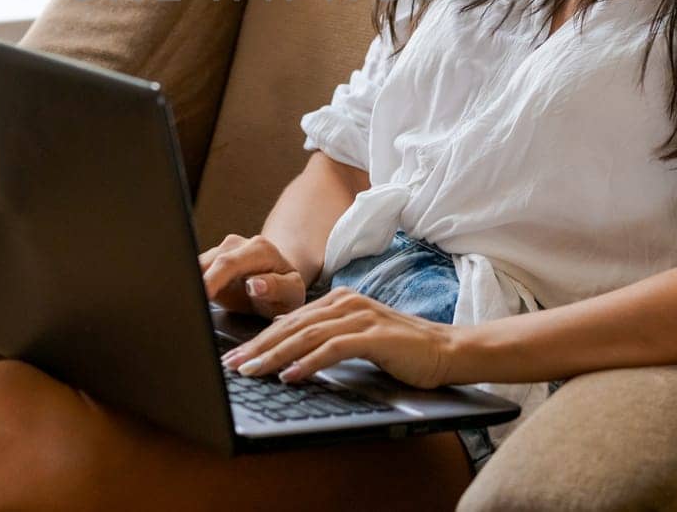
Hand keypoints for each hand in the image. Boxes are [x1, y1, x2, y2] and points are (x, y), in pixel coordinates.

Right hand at [198, 233, 307, 318]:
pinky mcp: (209, 260)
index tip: (201, 296)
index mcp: (259, 250)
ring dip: (190, 285)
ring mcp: (220, 250)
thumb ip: (276, 287)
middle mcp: (237, 244)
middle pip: (207, 263)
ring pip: (196, 266)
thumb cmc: (286, 288)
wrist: (279, 278)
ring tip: (189, 307)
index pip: (228, 263)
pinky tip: (190, 301)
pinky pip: (193, 271)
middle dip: (194, 284)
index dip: (211, 280)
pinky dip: (190, 286)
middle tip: (188, 307)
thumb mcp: (291, 293)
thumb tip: (255, 285)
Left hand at [219, 286, 460, 388]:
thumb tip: (286, 345)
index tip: (234, 356)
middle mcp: (345, 303)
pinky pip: (332, 349)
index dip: (259, 338)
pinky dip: (308, 363)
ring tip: (251, 370)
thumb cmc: (400, 349)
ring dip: (275, 355)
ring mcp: (360, 317)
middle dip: (257, 346)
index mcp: (338, 300)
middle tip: (231, 365)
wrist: (445, 350)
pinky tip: (290, 375)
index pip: (290, 320)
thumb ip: (325, 336)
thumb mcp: (356, 337)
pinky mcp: (373, 335)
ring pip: (306, 335)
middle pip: (292, 325)